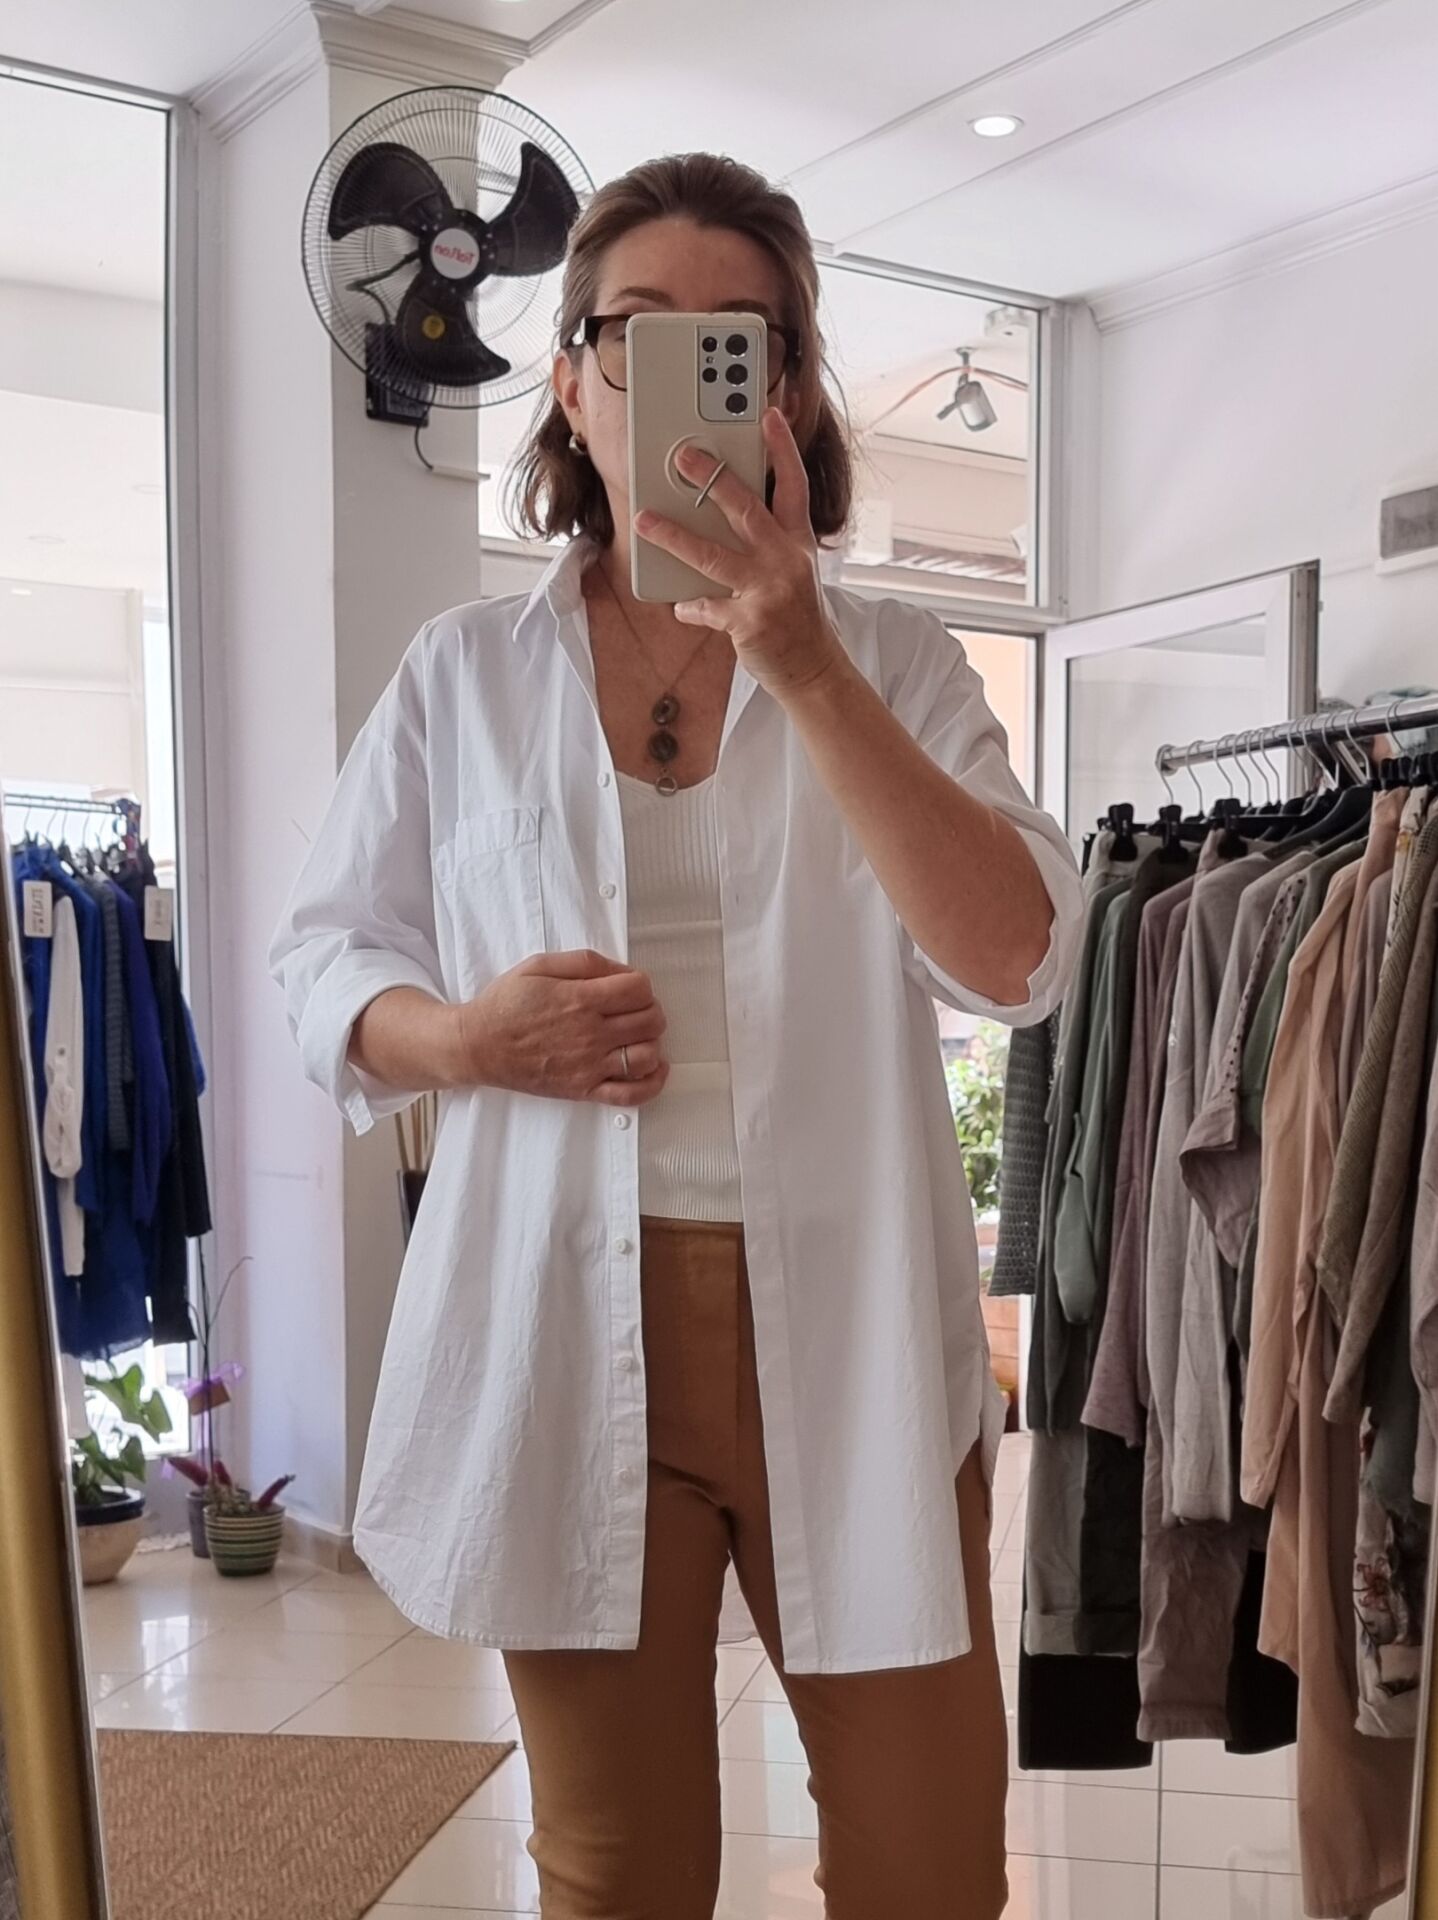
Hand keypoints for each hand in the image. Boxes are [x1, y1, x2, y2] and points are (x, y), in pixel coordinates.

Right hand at [458, 949, 669, 1106]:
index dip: (640, 983)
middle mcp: (589, 1034)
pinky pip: (631, 1095)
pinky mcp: (583, 1090)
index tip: (627, 986)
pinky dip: (652, 1083)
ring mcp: (588, 1066)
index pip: (639, 988)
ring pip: (647, 1055)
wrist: (477, 1046)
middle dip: (649, 1009)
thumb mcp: (539, 965)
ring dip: (651, 1042)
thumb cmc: (505, 1004)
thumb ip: (584, 962)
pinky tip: (653, 1068)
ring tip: (637, 1035)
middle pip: (650, 1020)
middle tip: (633, 1009)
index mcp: (580, 999)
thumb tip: (621, 969)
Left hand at [632, 407, 846, 698]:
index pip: (793, 485)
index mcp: (798, 542)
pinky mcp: (750, 622)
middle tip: (682, 456)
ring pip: (713, 555)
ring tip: (645, 520)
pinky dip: (689, 606)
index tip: (767, 414)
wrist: (811, 667)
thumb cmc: (795, 615)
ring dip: (673, 536)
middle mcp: (786, 560)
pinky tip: (680, 605)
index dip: (782, 448)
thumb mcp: (793, 569)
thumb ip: (766, 540)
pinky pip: (706, 607)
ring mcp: (769, 590)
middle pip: (746, 509)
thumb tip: (719, 512)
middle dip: (711, 479)